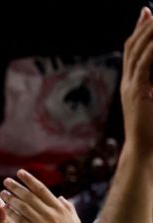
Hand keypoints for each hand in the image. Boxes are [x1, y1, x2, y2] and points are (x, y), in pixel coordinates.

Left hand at [0, 169, 84, 222]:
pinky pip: (20, 220)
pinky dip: (11, 213)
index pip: (41, 189)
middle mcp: (50, 213)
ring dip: (11, 198)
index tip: (20, 172)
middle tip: (6, 181)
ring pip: (23, 207)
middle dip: (16, 187)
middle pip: (29, 196)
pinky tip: (4, 208)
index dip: (29, 180)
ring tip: (2, 193)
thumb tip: (60, 197)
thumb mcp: (74, 220)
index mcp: (59, 208)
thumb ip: (67, 207)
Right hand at [121, 7, 152, 155]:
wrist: (145, 153)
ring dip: (147, 35)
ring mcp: (131, 89)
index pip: (133, 54)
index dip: (138, 34)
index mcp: (133, 86)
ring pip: (136, 54)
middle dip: (142, 29)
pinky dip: (150, 49)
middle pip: (132, 49)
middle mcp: (129, 85)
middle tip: (150, 11)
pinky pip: (144, 65)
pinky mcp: (137, 94)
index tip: (146, 15)